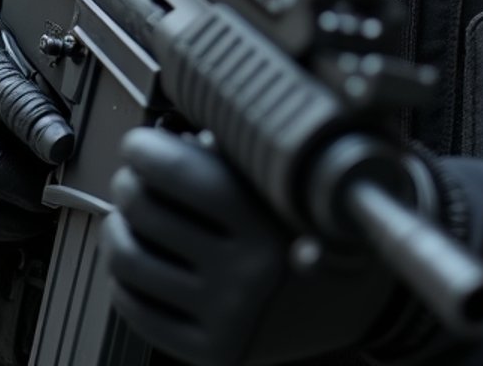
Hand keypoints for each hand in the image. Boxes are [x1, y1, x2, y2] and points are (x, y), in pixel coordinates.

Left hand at [102, 127, 397, 365]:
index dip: (145, 152)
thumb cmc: (330, 225)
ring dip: (116, 232)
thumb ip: (241, 158)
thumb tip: (177, 138)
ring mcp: (226, 317)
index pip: (181, 174)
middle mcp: (245, 273)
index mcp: (265, 223)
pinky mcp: (213, 352)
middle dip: (129, 185)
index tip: (137, 145)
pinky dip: (125, 283)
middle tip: (133, 176)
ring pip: (133, 264)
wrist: (366, 298)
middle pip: (148, 215)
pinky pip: (141, 314)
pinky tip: (134, 261)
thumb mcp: (298, 179)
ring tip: (126, 218)